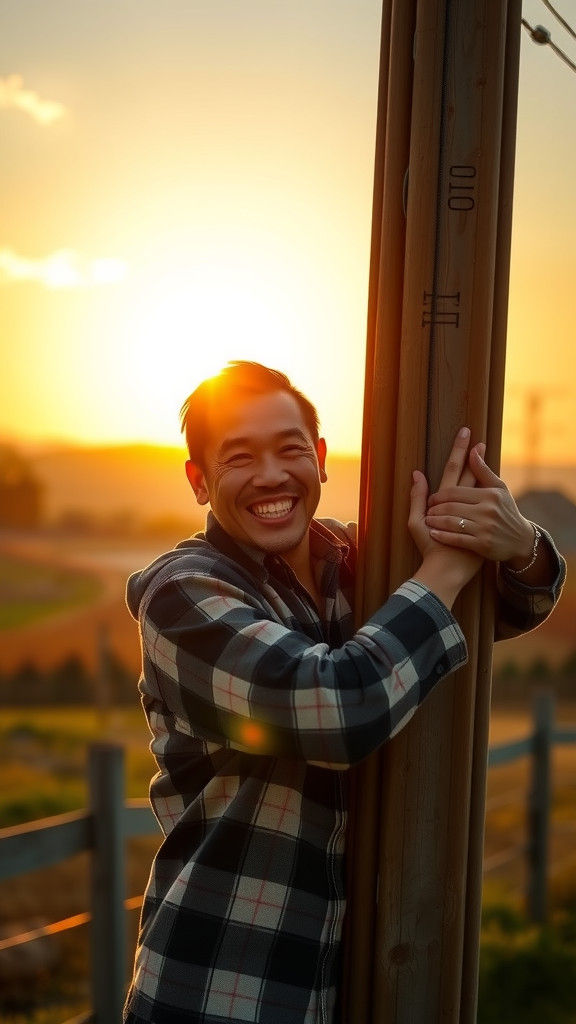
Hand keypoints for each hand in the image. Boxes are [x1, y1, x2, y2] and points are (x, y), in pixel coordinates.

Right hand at [409, 428, 483, 605]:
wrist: (447, 570)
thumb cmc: (429, 547)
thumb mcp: (416, 523)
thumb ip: (416, 498)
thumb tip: (417, 473)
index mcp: (445, 500)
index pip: (452, 469)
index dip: (459, 451)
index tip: (467, 434)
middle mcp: (462, 503)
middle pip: (467, 472)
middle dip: (470, 453)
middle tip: (473, 435)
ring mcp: (473, 512)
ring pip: (477, 484)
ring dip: (479, 467)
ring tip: (481, 452)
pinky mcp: (481, 520)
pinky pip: (485, 501)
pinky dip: (487, 487)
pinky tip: (489, 478)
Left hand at [425, 446, 533, 562]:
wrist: (521, 542)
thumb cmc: (506, 511)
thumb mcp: (499, 489)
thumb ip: (483, 471)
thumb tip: (472, 450)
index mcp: (490, 495)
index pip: (455, 491)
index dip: (439, 495)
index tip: (431, 499)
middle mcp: (488, 511)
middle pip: (450, 506)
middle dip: (434, 508)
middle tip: (427, 510)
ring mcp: (485, 528)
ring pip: (451, 522)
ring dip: (435, 521)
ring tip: (428, 521)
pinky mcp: (483, 545)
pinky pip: (456, 539)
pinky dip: (442, 536)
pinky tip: (434, 534)